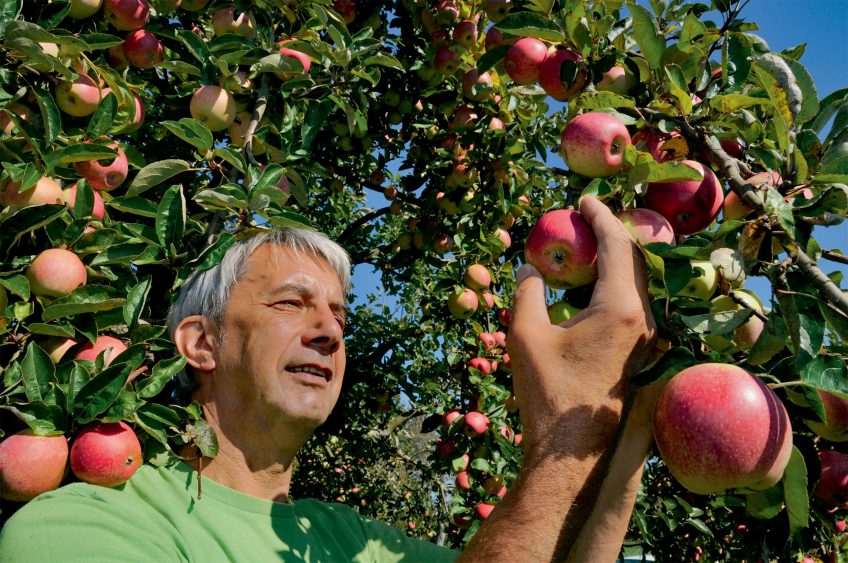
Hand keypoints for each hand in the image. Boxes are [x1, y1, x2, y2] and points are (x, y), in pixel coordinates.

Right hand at [506, 195, 656, 457]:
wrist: (573, 453)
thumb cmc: (548, 393)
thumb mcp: (525, 335)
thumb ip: (526, 292)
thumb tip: (528, 268)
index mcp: (620, 308)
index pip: (617, 244)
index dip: (600, 216)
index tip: (582, 200)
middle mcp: (644, 320)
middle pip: (635, 260)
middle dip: (610, 234)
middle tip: (583, 222)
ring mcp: (648, 340)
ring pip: (638, 284)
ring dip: (613, 262)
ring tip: (582, 253)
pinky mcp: (644, 356)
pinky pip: (634, 306)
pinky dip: (615, 288)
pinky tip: (587, 293)